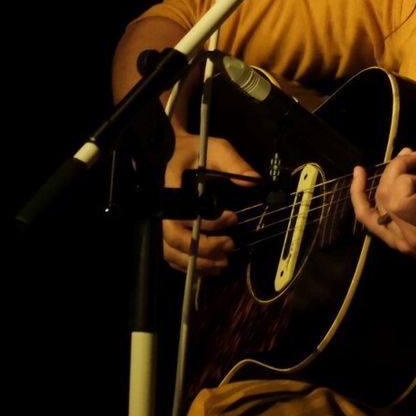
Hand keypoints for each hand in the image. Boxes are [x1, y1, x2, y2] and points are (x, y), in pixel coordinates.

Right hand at [162, 132, 257, 274]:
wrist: (174, 150)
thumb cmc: (195, 149)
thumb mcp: (216, 148)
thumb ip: (234, 162)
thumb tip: (254, 181)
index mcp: (171, 185)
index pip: (184, 212)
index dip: (208, 222)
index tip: (233, 217)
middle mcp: (161, 206)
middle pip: (174, 237)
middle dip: (203, 247)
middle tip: (230, 245)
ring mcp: (160, 220)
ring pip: (170, 251)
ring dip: (196, 262)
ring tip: (223, 264)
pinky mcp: (165, 229)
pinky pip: (170, 255)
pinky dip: (187, 265)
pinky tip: (208, 267)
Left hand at [350, 133, 415, 275]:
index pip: (400, 200)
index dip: (404, 176)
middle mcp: (409, 237)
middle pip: (386, 198)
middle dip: (396, 170)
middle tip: (415, 157)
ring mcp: (400, 243)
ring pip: (373, 209)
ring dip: (382, 180)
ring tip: (399, 161)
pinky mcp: (397, 244)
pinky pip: (370, 221)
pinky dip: (361, 199)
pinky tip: (359, 177)